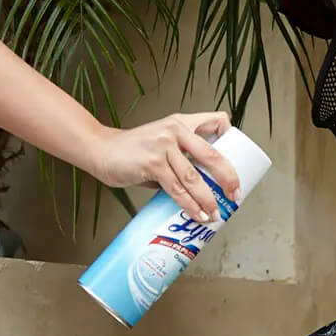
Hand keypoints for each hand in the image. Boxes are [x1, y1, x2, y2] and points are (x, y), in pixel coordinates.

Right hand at [87, 111, 239, 221]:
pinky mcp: (152, 163)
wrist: (100, 150)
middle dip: (229, 178)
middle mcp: (175, 130)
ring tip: (215, 213)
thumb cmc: (132, 150)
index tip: (235, 160)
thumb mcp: (161, 142)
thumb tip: (202, 185)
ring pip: (195, 177)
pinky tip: (197, 214)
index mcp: (182, 122)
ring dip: (208, 199)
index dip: (231, 137)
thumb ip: (180, 157)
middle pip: (213, 155)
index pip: (218, 121)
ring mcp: (164, 146)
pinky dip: (190, 205)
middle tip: (235, 195)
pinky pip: (177, 189)